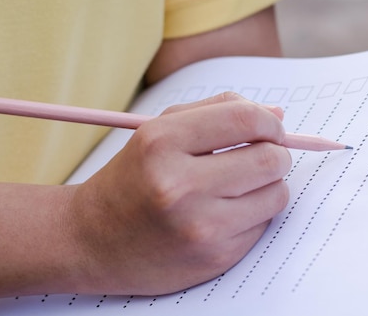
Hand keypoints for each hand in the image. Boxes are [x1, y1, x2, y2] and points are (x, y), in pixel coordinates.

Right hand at [66, 92, 290, 294]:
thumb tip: (277, 113)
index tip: (271, 127)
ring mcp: (198, 225)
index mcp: (162, 142)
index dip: (270, 121)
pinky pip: (263, 225)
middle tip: (264, 155)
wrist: (91, 240)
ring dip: (269, 185)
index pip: (245, 119)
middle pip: (269, 159)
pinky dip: (255, 214)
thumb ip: (217, 111)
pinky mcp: (214, 257)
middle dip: (276, 153)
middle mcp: (179, 185)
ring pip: (276, 194)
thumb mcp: (160, 131)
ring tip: (243, 185)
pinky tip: (227, 212)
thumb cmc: (132, 178)